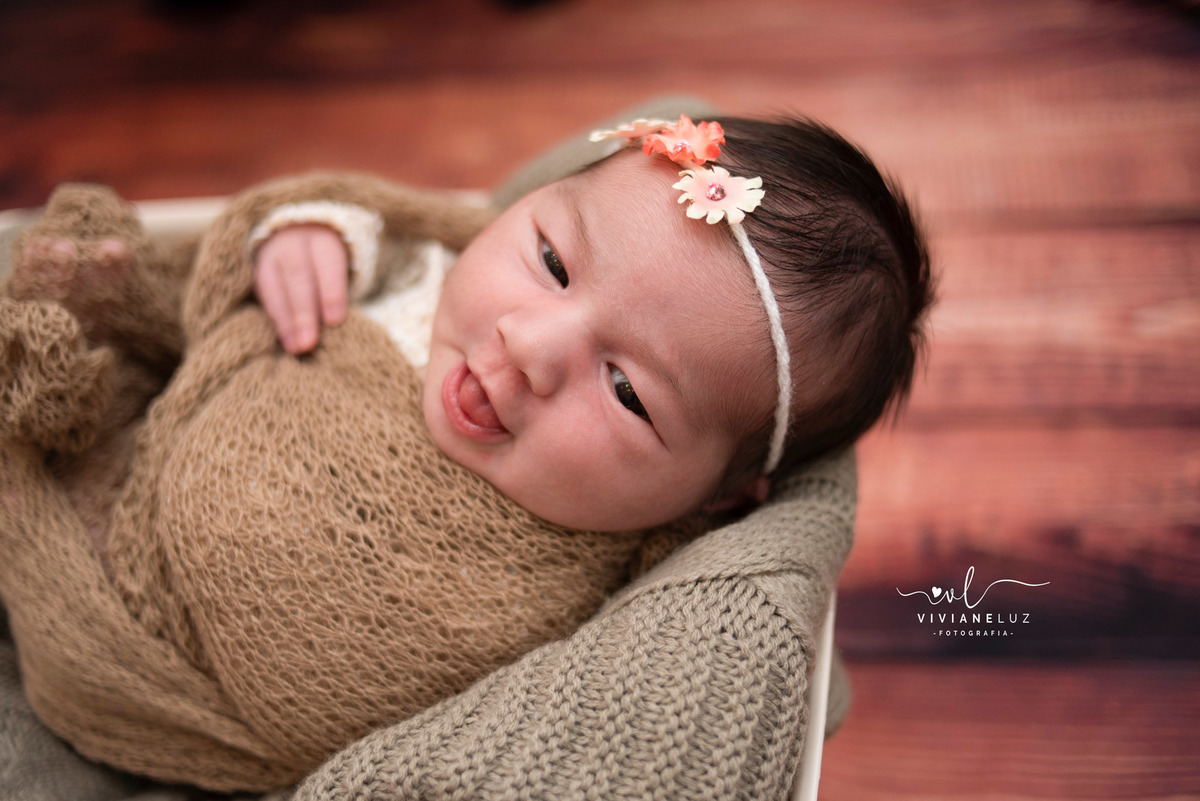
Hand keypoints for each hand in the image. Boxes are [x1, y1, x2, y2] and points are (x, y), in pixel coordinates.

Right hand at [253, 224, 348, 353]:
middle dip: (304, 312)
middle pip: (298, 276)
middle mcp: (294, 240)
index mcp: (323, 237)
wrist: (300, 233)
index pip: (328, 262)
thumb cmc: (331, 260)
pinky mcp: (257, 267)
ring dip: (285, 320)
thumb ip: (340, 290)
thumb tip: (339, 326)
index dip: (331, 292)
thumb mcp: (342, 263)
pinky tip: (281, 339)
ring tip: (294, 348)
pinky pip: (262, 292)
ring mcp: (272, 253)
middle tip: (309, 343)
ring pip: (274, 285)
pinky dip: (273, 317)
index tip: (335, 321)